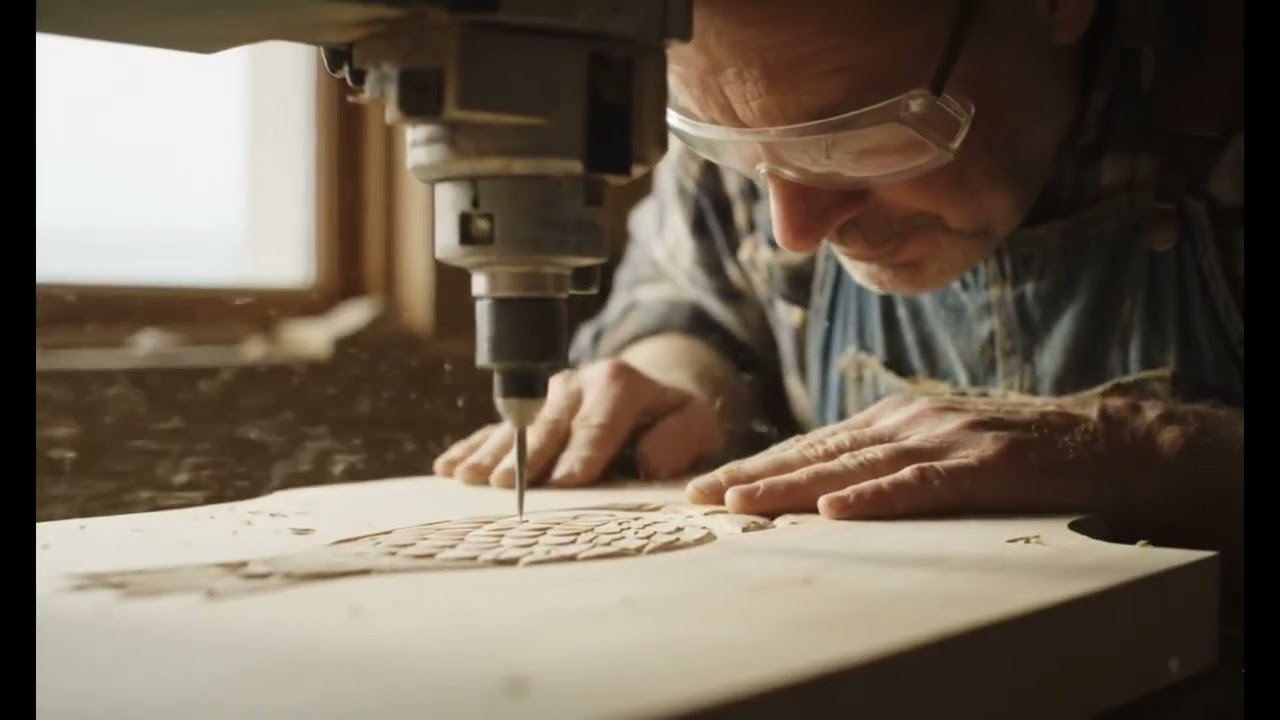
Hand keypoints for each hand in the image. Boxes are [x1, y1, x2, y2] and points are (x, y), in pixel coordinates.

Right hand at [434, 359, 724, 487]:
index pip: (598, 426)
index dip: (580, 455)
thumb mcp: (697, 424)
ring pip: (516, 427)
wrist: (653, 395)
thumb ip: (679, 440)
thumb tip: (649, 461)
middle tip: (506, 486)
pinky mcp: (527, 411)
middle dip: (527, 457)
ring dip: (490, 453)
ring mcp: (547, 396)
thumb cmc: (675, 421)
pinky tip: (447, 466)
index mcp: (620, 385)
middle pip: (549, 426)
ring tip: (467, 478)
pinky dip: (471, 447)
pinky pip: (495, 428)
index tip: (564, 483)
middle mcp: (577, 384)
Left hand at [686, 394, 1147, 519]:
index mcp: (893, 419)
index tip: (709, 485)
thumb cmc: (1013, 450)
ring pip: (851, 467)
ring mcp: (940, 440)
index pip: (810, 445)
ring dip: (791, 487)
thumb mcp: (938, 445)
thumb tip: (827, 484)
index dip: (757, 465)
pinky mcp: (978, 466)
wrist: (1098, 441)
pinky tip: (835, 511)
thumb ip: (887, 458)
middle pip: (815, 453)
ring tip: (740, 503)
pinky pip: (916, 485)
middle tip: (699, 496)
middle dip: (752, 475)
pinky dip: (874, 498)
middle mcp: (906, 423)